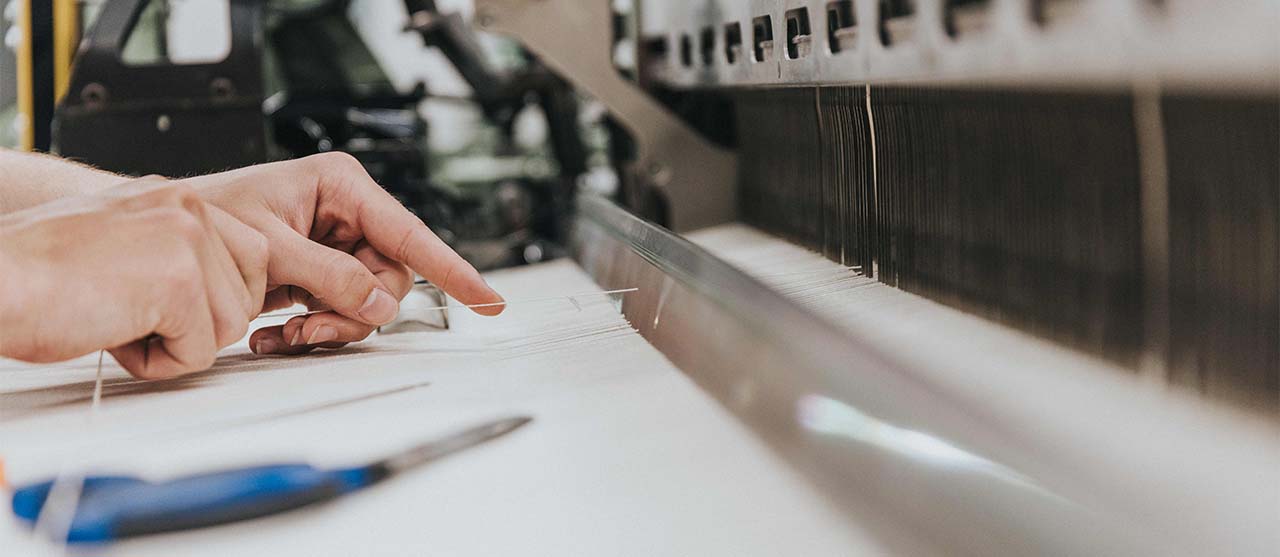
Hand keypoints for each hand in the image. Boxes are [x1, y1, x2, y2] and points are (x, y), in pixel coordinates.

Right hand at [0, 178, 267, 377]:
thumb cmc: (36, 274)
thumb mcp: (122, 245)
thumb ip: (173, 254)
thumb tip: (220, 292)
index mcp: (173, 196)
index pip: (252, 253)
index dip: (219, 296)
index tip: (176, 307)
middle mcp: (186, 207)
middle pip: (249, 291)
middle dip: (204, 321)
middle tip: (141, 317)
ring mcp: (186, 240)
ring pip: (231, 324)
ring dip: (179, 343)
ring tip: (120, 322)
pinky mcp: (179, 281)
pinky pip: (201, 350)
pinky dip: (158, 362)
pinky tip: (114, 336)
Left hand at [183, 153, 503, 354]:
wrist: (165, 237)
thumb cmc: (205, 216)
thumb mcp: (270, 245)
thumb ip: (330, 275)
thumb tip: (378, 303)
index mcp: (342, 186)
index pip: (410, 234)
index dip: (452, 269)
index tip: (487, 298)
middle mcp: (346, 215)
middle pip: (389, 277)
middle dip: (355, 310)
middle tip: (313, 327)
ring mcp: (333, 247)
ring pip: (366, 301)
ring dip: (329, 326)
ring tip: (284, 334)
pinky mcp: (316, 274)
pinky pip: (338, 310)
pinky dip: (310, 329)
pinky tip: (275, 333)